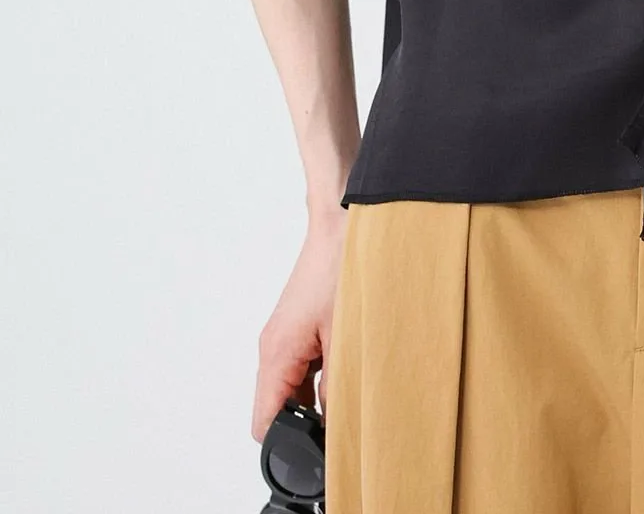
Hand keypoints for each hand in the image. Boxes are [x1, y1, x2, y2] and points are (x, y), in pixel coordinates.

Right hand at [251, 209, 347, 442]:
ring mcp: (285, 336)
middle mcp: (273, 348)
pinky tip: (350, 357)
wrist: (343, 222)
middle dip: (309, 417)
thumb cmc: (342, 267)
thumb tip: (337, 423)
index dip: (288, 442)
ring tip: (352, 379)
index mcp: (276, 355)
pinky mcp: (298, 325)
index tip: (317, 448)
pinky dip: (324, 370)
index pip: (264, 423)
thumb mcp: (346, 336)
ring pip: (294, 385)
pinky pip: (305, 363)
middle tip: (345, 414)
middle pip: (279, 406)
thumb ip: (338, 385)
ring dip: (319, 391)